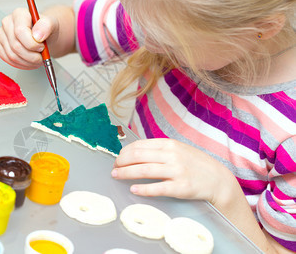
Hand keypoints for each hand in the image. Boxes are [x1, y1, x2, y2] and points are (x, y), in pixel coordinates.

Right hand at [0, 8, 57, 69]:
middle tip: (42, 57)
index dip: (32, 44)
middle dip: (32, 56)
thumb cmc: (46, 31)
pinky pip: (8, 60)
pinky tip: (29, 62)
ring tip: (37, 60)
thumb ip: (46, 26)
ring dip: (28, 62)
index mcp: (19, 14)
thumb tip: (37, 36)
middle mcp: (7, 23)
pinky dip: (21, 64)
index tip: (42, 47)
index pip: (20, 31)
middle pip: (16, 46)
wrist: (43, 38)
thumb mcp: (53, 25)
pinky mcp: (0, 46)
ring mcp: (2, 35)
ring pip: (12, 55)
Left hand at [111, 139, 236, 204]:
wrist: (219, 180)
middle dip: (121, 161)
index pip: (139, 145)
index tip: (118, 158)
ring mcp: (176, 171)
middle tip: (114, 168)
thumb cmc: (196, 165)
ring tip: (116, 176)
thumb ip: (159, 150)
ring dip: (126, 173)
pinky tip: (133, 189)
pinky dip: (143, 189)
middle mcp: (172, 155)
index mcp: (169, 144)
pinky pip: (157, 188)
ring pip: (144, 170)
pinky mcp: (181, 187)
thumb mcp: (178, 150)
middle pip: (138, 156)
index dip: (124, 152)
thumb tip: (135, 152)